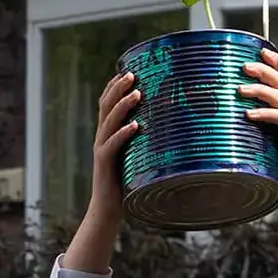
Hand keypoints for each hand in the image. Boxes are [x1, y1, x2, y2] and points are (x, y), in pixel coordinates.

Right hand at [63, 72, 140, 274]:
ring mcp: (102, 150)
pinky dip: (123, 133)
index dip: (115, 85)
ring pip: (108, 121)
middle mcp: (102, 138)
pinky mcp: (105, 165)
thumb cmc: (129, 182)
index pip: (107, 103)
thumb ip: (148, 139)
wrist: (109, 209)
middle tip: (133, 73)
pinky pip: (112, 145)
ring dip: (122, 105)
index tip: (129, 68)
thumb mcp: (138, 155)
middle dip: (118, 88)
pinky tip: (135, 125)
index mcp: (108, 133)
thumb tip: (176, 124)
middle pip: (105, 106)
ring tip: (136, 92)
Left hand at [240, 47, 277, 178]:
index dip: (276, 61)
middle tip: (244, 66)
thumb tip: (239, 110)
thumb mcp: (276, 128)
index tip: (261, 51)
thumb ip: (266, 116)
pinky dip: (263, 113)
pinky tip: (248, 114)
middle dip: (263, 70)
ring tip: (239, 89)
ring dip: (258, 91)